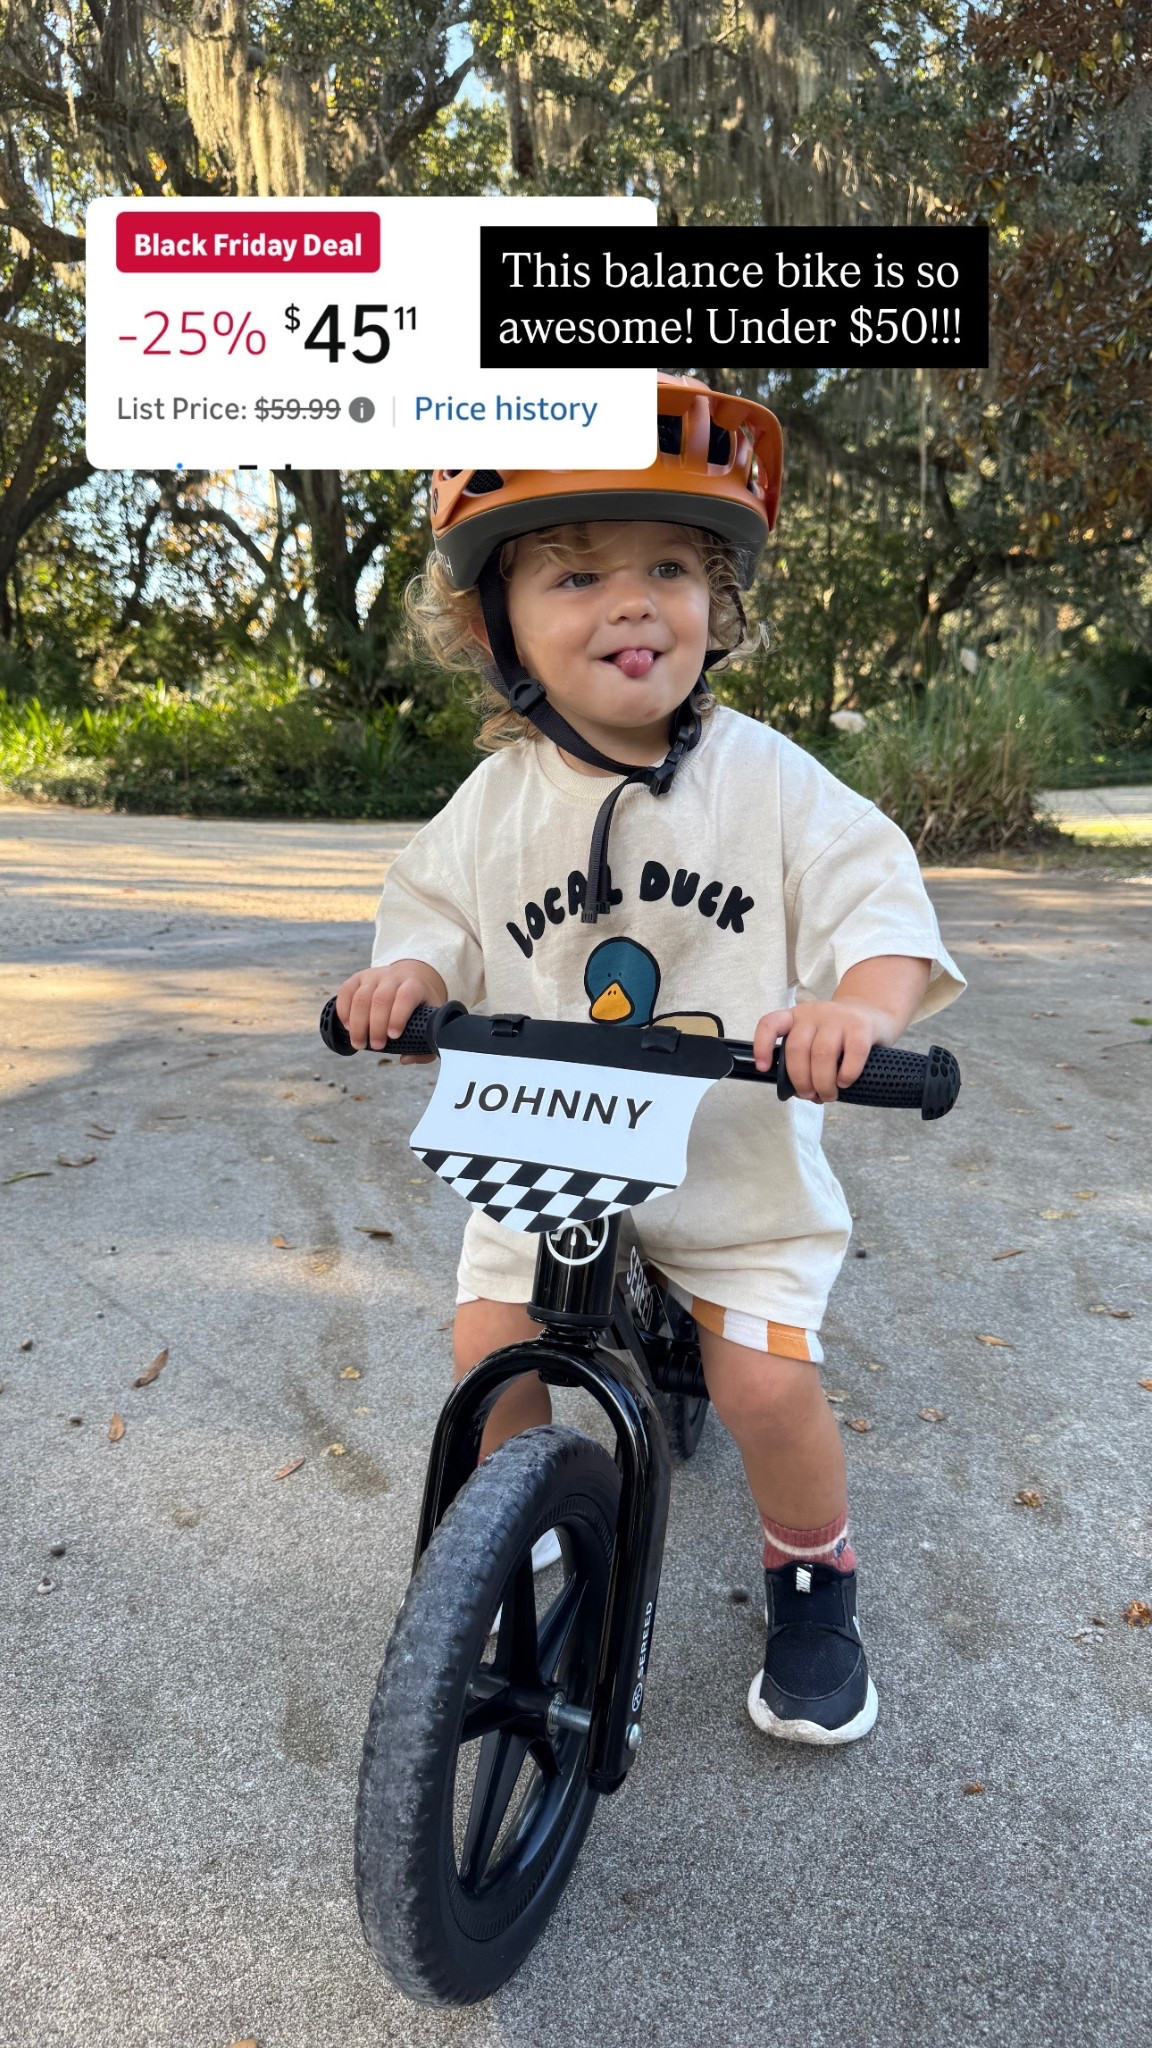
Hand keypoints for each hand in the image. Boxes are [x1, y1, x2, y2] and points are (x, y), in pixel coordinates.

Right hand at [334, 960, 447, 1062]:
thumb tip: (405, 1059)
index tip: (394, 1036)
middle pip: (381, 998)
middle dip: (376, 1026)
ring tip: (359, 1044)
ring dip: (358, 1023)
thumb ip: (424, 1045)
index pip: (406, 996)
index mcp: (414, 985)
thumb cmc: (419, 1005)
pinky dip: (343, 1011)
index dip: (398, 1016)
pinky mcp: (357, 978)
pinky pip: (345, 991)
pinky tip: (348, 1027)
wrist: (409, 977)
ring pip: (361, 997)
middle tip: (376, 1047)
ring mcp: (373, 975)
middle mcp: (393, 977)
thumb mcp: (430, 1020)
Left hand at [753, 1000, 892, 1103]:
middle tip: (810, 1096)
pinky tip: (845, 1082)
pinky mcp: (861, 1026)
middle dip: (800, 1080)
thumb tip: (802, 1093)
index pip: (770, 1024)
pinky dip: (846, 1074)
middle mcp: (813, 1013)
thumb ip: (804, 1058)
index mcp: (795, 1017)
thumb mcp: (815, 1039)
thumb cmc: (839, 1036)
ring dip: (823, 1082)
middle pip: (797, 1049)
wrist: (872, 1014)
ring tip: (829, 1095)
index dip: (762, 1046)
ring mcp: (838, 1017)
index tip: (763, 1068)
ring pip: (822, 1054)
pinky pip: (852, 1053)